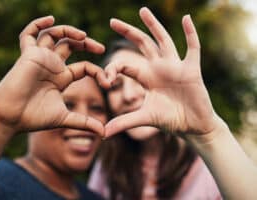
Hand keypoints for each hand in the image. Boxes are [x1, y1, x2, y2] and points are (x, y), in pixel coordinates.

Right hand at [0, 16, 107, 136]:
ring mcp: (40, 58)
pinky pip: (29, 34)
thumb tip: (105, 134)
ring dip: (69, 31)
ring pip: (54, 36)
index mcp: (61, 78)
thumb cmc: (34, 118)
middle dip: (86, 43)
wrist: (10, 118)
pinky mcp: (28, 55)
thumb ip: (84, 123)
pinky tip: (50, 19)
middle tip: (101, 49)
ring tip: (83, 36)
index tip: (108, 83)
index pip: (84, 67)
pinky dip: (38, 24)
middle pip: (71, 46)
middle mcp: (52, 65)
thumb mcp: (65, 118)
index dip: (98, 72)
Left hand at [104, 7, 221, 137]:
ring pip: (163, 41)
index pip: (126, 65)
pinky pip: (192, 47)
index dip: (114, 68)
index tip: (106, 79)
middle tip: (112, 21)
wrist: (193, 127)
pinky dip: (190, 33)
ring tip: (142, 10)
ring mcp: (176, 66)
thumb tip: (102, 133)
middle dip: (128, 32)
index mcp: (147, 78)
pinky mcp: (192, 70)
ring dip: (153, 25)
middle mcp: (159, 68)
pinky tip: (186, 18)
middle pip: (142, 45)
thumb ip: (124, 122)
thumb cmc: (170, 120)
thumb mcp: (145, 118)